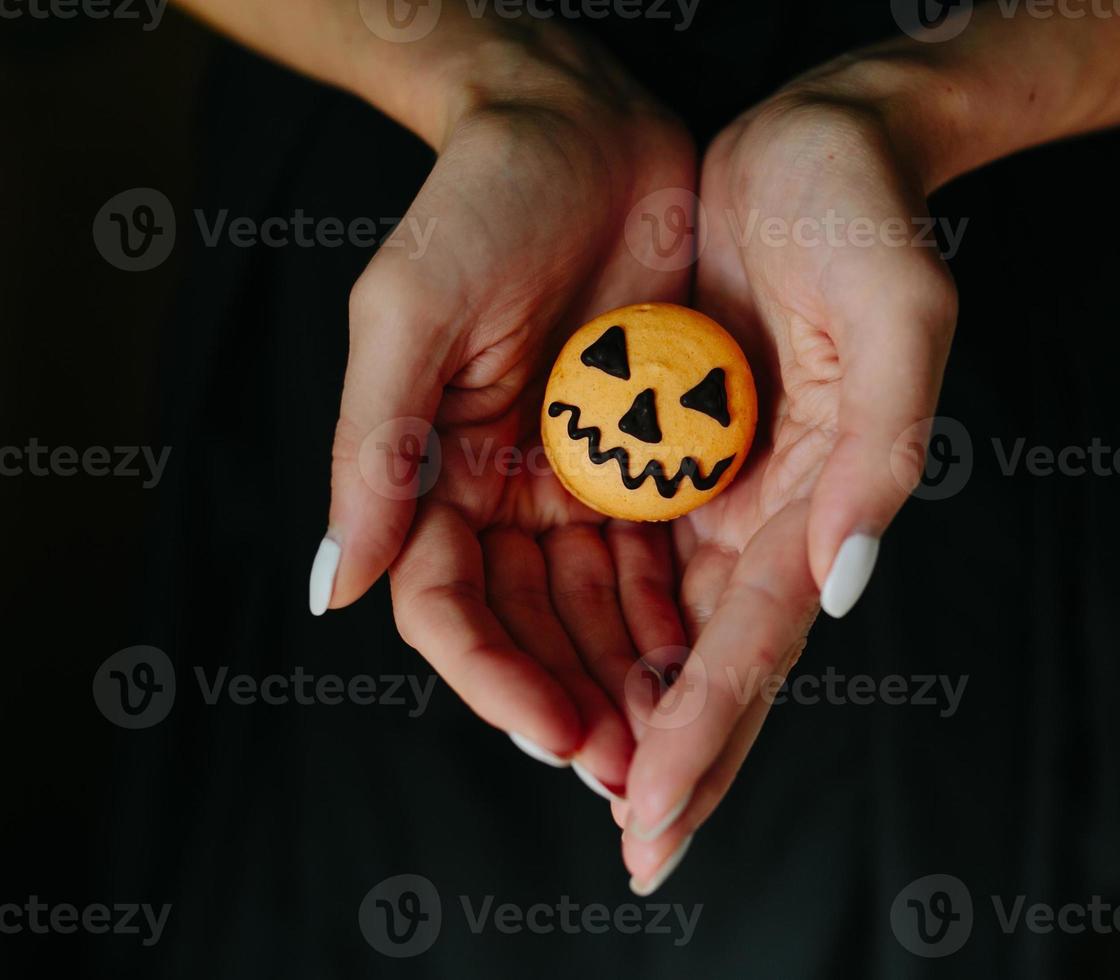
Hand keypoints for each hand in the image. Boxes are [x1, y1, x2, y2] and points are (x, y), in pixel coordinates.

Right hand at [312, 26, 697, 795]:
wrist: (584, 125)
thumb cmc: (482, 201)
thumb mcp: (411, 312)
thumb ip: (374, 449)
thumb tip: (330, 590)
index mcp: (434, 470)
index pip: (450, 608)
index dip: (495, 678)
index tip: (555, 733)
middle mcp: (503, 489)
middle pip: (529, 629)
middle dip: (574, 704)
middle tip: (630, 777)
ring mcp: (579, 476)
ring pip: (597, 610)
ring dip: (630, 683)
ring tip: (677, 748)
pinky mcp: (649, 452)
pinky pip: (661, 556)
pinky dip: (680, 615)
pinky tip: (711, 665)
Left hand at [613, 66, 958, 889]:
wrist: (823, 146)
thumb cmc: (868, 220)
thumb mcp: (900, 314)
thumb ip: (887, 450)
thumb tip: (844, 583)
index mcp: (826, 498)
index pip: (756, 638)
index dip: (710, 731)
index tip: (656, 816)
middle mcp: (773, 511)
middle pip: (718, 660)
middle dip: (679, 758)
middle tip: (639, 856)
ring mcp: (722, 485)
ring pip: (668, 623)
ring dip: (632, 707)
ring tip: (589, 785)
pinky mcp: (677, 446)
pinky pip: (632, 549)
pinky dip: (601, 616)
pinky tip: (570, 670)